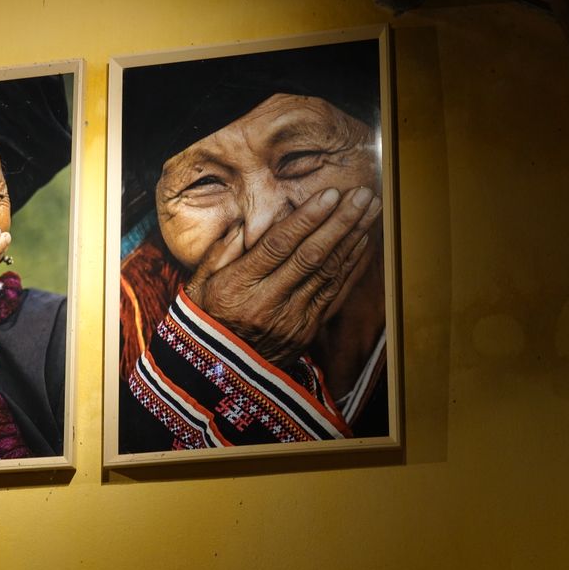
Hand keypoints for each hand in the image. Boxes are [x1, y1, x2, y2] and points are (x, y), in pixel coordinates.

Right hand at [184, 186, 381, 367]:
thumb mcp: (198, 287)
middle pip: (311, 256)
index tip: (329, 194)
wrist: (219, 375)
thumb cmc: (206, 321)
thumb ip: (219, 253)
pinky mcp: (308, 330)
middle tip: (361, 195)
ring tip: (370, 209)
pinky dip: (352, 264)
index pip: (278, 247)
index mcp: (238, 289)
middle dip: (340, 222)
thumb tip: (243, 225)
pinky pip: (335, 292)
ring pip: (329, 272)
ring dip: (353, 238)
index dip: (307, 219)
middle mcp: (269, 304)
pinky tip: (363, 241)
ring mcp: (293, 320)